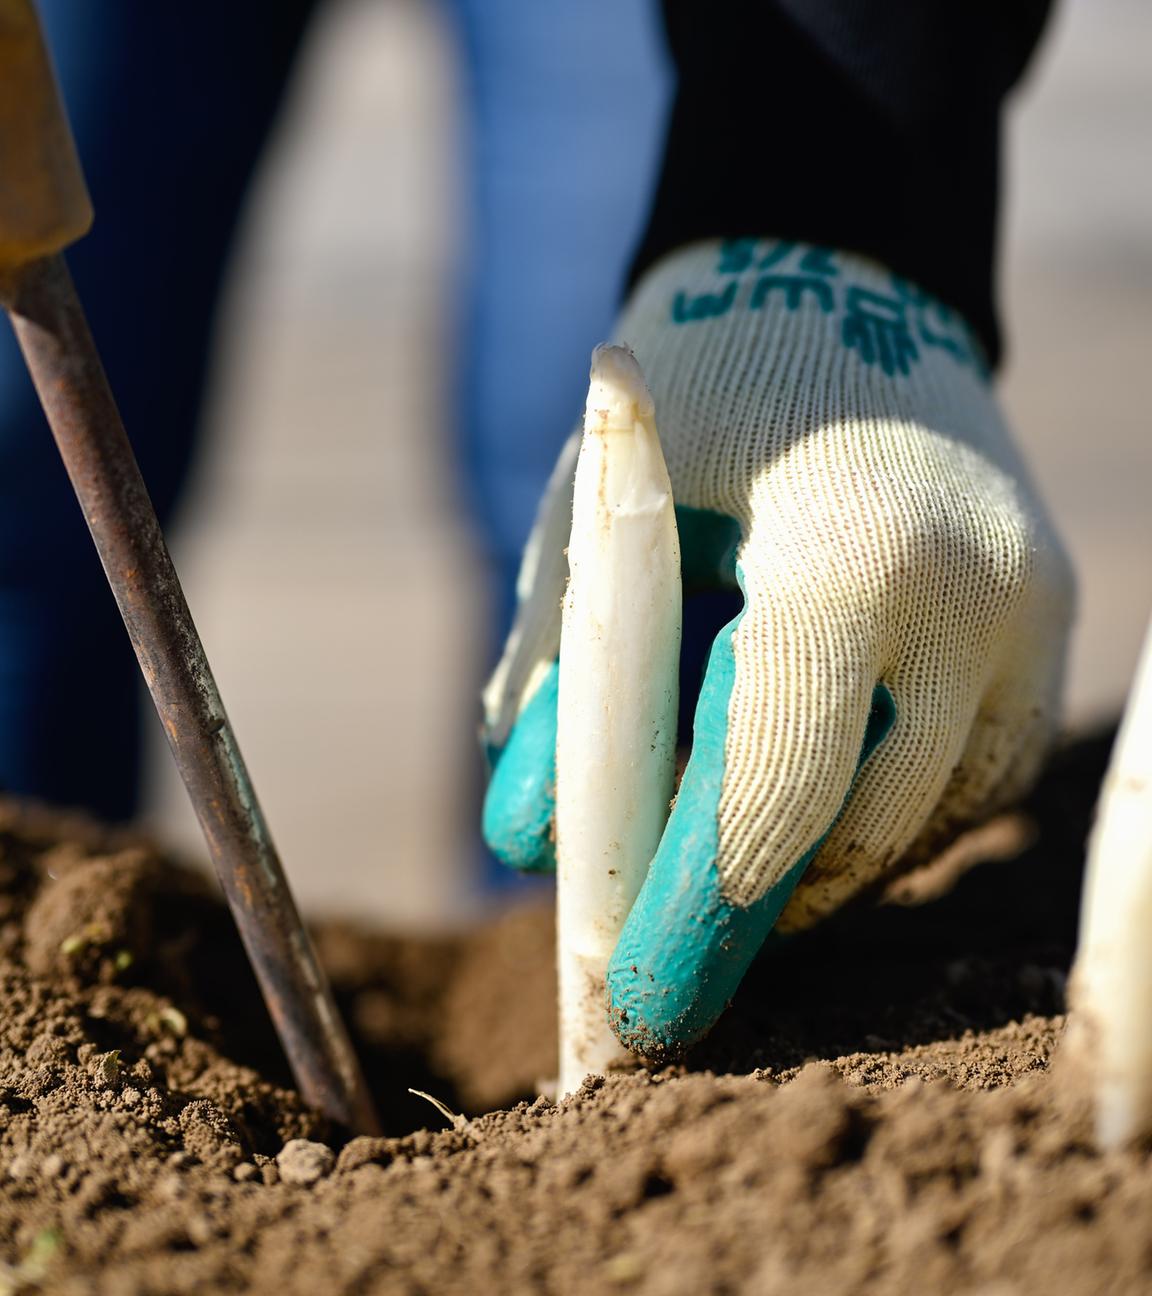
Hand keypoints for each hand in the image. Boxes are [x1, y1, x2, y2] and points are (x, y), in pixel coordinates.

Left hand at [481, 239, 1074, 1059]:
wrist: (842, 288)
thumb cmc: (699, 394)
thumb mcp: (603, 511)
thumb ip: (567, 675)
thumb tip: (531, 844)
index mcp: (855, 551)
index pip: (776, 783)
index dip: (697, 909)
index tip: (636, 1000)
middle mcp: (977, 597)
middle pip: (858, 829)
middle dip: (750, 913)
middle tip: (669, 965)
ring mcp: (1035, 621)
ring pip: (920, 823)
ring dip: (811, 870)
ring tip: (722, 883)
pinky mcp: (1051, 634)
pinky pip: (964, 781)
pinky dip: (875, 816)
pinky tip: (804, 806)